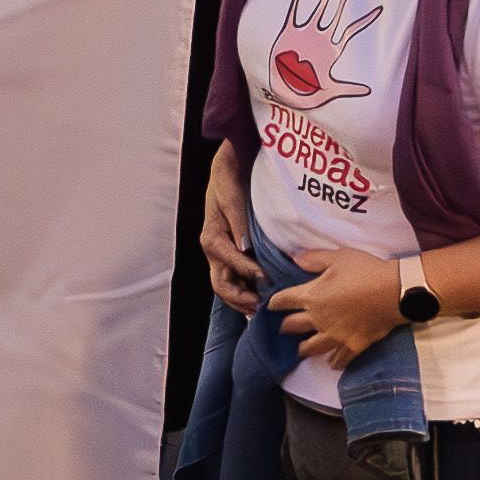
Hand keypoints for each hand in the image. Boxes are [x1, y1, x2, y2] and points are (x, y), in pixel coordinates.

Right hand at [200, 142, 262, 314]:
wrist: (226, 170)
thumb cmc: (228, 181)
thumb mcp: (232, 196)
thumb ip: (238, 222)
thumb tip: (244, 247)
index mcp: (211, 237)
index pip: (230, 262)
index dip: (249, 272)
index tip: (268, 279)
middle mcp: (212, 249)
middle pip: (220, 283)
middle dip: (239, 299)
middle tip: (260, 306)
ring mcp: (219, 254)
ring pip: (225, 285)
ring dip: (240, 300)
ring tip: (259, 309)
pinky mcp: (227, 254)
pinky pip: (232, 279)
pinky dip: (243, 291)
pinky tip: (258, 297)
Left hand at [273, 248, 405, 369]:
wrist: (396, 291)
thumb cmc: (366, 271)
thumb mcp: (337, 257)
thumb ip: (313, 259)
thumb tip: (294, 259)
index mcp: (311, 296)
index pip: (283, 301)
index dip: (274, 302)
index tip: (270, 306)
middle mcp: (318, 318)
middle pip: (292, 326)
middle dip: (285, 326)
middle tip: (283, 328)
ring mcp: (336, 335)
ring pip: (312, 347)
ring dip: (303, 348)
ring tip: (300, 349)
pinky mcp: (354, 345)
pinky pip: (341, 358)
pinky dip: (334, 362)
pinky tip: (332, 363)